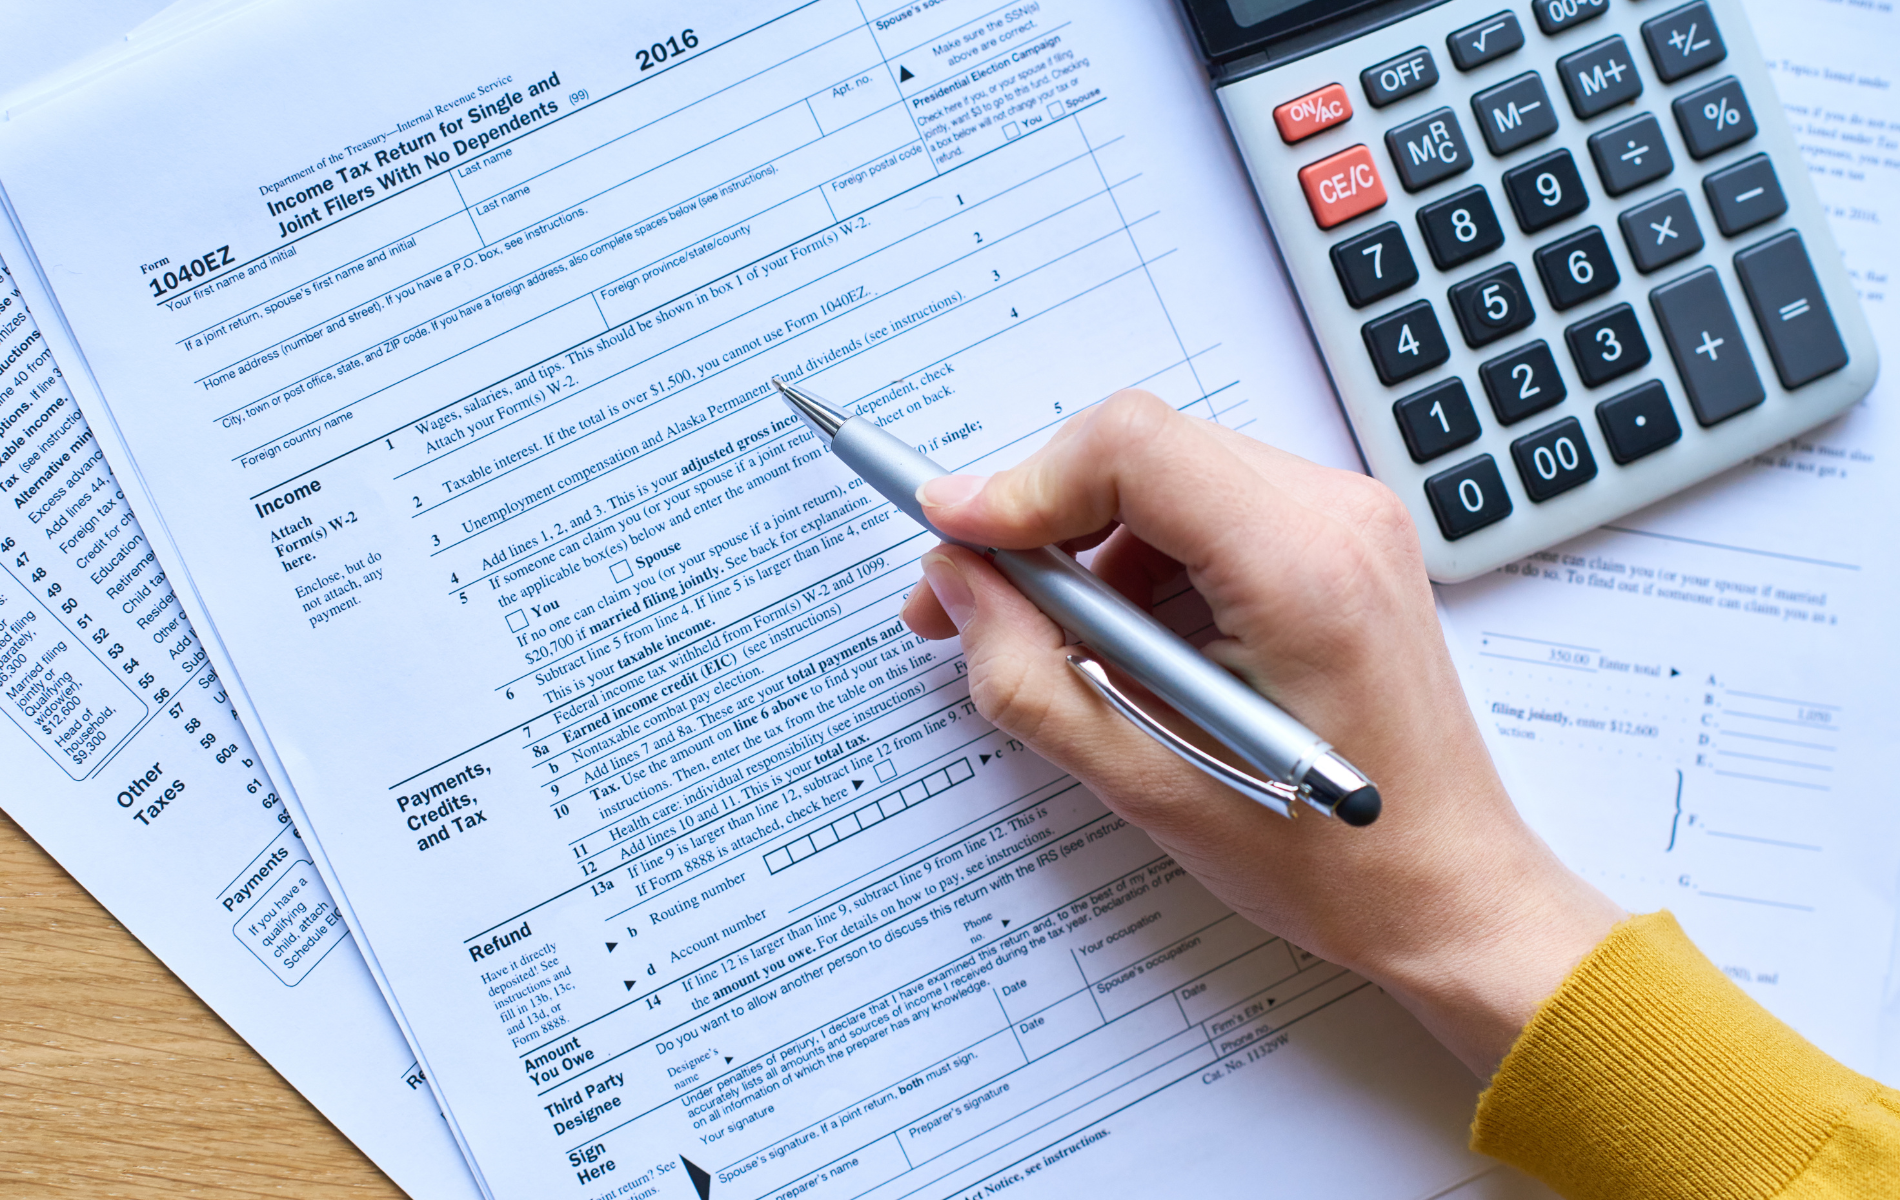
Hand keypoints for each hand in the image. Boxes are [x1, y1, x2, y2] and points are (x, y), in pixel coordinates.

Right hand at [901, 391, 1621, 1076]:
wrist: (1448, 888)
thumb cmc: (1329, 860)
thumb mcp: (1144, 784)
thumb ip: (1027, 673)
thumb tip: (956, 581)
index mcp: (1302, 570)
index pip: (1130, 446)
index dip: (1020, 484)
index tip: (953, 535)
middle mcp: (1336, 518)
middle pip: (1140, 448)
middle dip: (1040, 520)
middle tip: (974, 602)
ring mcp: (1348, 519)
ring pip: (1165, 474)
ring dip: (1091, 548)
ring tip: (1071, 651)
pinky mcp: (1339, 539)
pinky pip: (1206, 507)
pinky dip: (1143, 561)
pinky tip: (1136, 647)